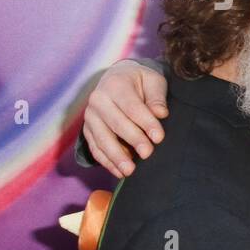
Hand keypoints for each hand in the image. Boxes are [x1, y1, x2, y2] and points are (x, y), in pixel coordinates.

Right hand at [82, 60, 168, 177]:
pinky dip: (106, 161)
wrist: (116, 78)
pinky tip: (118, 172)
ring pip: (102, 138)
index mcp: (115, 85)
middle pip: (116, 124)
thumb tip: (161, 114)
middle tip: (148, 154)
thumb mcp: (152, 81)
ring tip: (130, 171)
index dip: (146, 123)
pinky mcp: (88, 129)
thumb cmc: (139, 81)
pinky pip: (95, 147)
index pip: (132, 107)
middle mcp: (98, 100)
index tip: (159, 138)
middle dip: (133, 140)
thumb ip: (157, 97)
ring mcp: (90, 116)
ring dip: (116, 156)